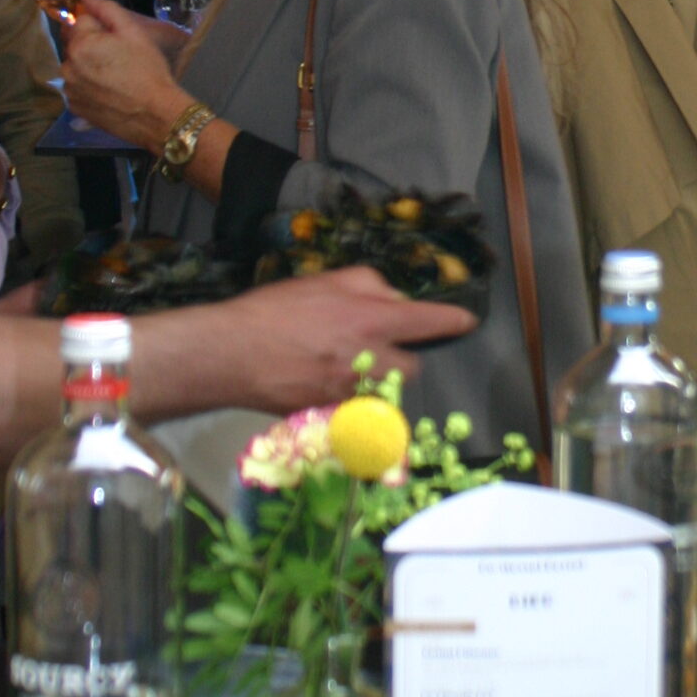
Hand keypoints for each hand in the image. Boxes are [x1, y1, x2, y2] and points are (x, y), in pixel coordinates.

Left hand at [62, 0, 187, 147]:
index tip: (119, 39)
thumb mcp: (133, 32)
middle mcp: (67, 66)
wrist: (156, 114)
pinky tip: (109, 91)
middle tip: (121, 58)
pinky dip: (88, 86)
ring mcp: (69, 89)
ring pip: (76, 66)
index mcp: (80, 44)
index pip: (82, 20)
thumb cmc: (148, 69)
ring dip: (89, 66)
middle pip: (76, 44)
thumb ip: (107, 9)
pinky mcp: (75, 107)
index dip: (102, 26)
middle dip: (92, 45)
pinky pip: (77, 88)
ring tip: (115, 76)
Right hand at [202, 269, 477, 412]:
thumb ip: (368, 285)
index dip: (453, 322)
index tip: (466, 322)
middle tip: (381, 347)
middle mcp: (368, 360)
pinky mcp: (333, 415)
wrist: (230, 354)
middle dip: (404, 358)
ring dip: (379, 380)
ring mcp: (352, 392)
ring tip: (350, 367)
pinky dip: (353, 400)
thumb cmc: (275, 311)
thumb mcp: (325, 281)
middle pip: (413, 367)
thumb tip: (395, 298)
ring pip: (386, 391)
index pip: (429, 322)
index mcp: (369, 321)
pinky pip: (358, 410)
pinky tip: (328, 385)